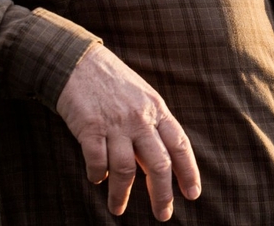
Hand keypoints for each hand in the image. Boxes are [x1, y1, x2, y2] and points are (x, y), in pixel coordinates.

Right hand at [56, 44, 200, 220]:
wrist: (80, 63)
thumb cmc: (114, 84)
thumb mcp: (143, 98)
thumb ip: (153, 128)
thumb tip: (161, 165)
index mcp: (157, 110)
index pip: (180, 145)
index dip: (189, 171)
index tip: (192, 194)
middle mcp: (140, 118)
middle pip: (158, 163)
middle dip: (162, 194)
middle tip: (163, 215)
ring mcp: (116, 123)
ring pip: (126, 169)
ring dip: (122, 194)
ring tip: (118, 208)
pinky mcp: (90, 127)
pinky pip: (97, 161)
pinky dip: (97, 175)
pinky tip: (96, 179)